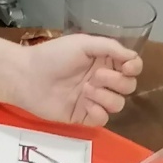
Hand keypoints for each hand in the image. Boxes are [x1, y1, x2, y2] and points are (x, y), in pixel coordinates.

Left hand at [13, 34, 142, 126]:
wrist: (28, 76)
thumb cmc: (54, 55)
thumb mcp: (83, 43)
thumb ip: (110, 47)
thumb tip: (133, 57)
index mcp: (104, 61)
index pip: (132, 67)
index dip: (134, 68)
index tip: (126, 67)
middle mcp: (102, 80)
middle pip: (129, 87)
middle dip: (117, 82)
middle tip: (96, 77)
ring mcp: (94, 100)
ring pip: (118, 104)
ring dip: (106, 97)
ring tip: (86, 90)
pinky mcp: (83, 116)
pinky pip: (103, 119)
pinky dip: (98, 112)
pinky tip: (85, 104)